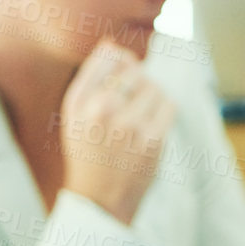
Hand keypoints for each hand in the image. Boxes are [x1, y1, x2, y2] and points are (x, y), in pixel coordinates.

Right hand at [56, 39, 176, 224]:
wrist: (98, 201)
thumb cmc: (88, 151)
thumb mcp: (75, 114)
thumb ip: (90, 77)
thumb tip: (112, 44)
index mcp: (77, 102)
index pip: (108, 56)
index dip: (119, 61)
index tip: (119, 78)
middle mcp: (100, 110)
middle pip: (134, 69)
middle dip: (136, 81)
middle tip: (128, 105)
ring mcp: (127, 125)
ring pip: (154, 86)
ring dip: (152, 96)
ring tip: (138, 115)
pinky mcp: (152, 140)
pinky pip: (169, 104)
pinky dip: (164, 111)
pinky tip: (150, 125)